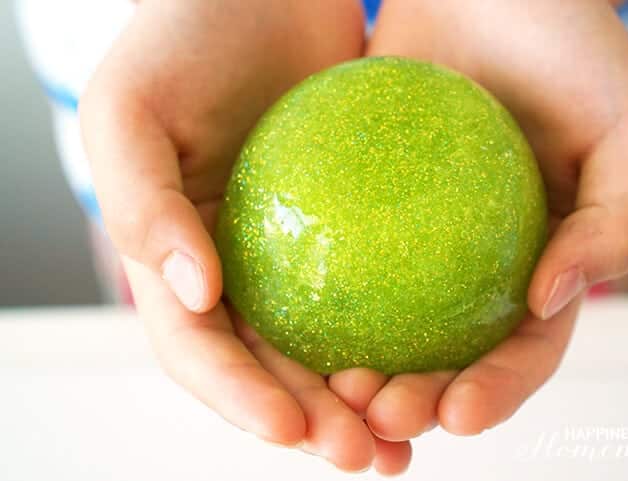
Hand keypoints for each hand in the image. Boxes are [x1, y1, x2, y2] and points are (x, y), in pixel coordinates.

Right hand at [80, 0, 410, 473]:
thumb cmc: (182, 38)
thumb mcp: (130, 110)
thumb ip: (142, 203)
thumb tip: (193, 294)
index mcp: (176, 262)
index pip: (198, 351)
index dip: (237, 399)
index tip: (292, 431)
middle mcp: (236, 271)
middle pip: (271, 369)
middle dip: (314, 424)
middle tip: (370, 455)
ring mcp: (297, 253)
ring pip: (330, 345)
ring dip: (366, 399)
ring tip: (412, 432)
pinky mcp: (353, 227)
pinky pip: (380, 288)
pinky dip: (403, 331)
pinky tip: (442, 357)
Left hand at [327, 0, 627, 441]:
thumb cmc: (574, 46)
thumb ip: (621, 223)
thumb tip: (552, 300)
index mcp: (543, 265)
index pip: (522, 350)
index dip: (496, 392)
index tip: (457, 414)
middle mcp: (475, 264)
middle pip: (445, 355)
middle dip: (416, 401)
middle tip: (378, 414)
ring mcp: (416, 239)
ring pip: (384, 323)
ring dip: (358, 368)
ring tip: (333, 388)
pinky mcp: (363, 204)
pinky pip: (336, 257)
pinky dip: (317, 296)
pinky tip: (290, 320)